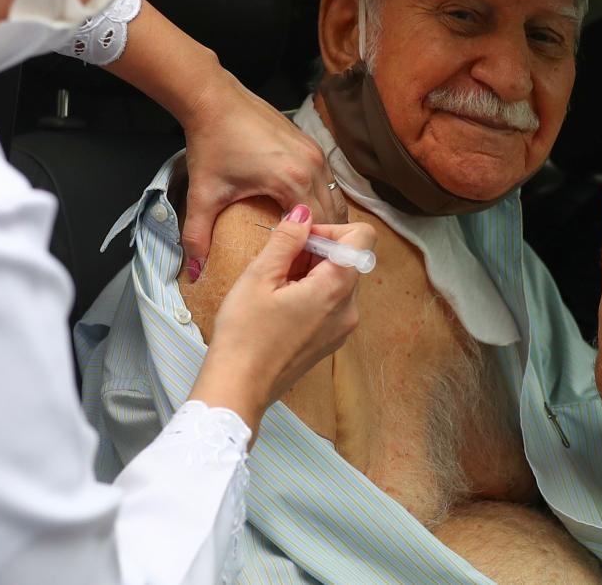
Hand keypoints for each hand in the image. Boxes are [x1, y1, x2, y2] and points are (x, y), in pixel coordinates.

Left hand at [181, 72, 346, 269]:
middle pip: (333, 214)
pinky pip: (327, 180)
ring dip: (325, 219)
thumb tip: (195, 270)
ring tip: (308, 240)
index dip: (312, 250)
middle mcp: (313, 165)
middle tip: (307, 260)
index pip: (317, 227)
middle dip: (323, 238)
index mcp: (293, 180)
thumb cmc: (211, 144)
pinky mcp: (311, 144)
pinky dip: (320, 199)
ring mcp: (316, 152)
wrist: (213, 99)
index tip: (300, 268)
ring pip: (334, 196)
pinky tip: (301, 212)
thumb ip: (198, 236)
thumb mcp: (203, 194)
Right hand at [189, 205, 372, 442]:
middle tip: (279, 262)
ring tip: (276, 285)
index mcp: (337, 288)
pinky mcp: (331, 340)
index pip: (363, 237)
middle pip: (349, 259)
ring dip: (312, 271)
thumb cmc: (244, 334)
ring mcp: (343, 328)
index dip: (331, 228)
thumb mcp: (259, 276)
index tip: (299, 239)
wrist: (238, 389)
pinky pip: (332, 303)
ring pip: (339, 280)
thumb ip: (286, 239)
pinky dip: (312, 292)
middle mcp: (350, 309)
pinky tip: (280, 303)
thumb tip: (304, 212)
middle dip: (316, 250)